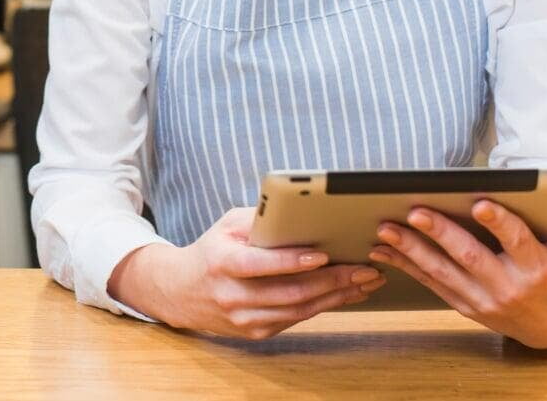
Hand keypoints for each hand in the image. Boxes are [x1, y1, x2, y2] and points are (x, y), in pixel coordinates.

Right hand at [108, 207, 384, 339]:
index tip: (322, 254)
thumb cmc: (212, 251)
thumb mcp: (227, 225)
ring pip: (299, 310)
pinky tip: (346, 293)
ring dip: (337, 296)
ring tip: (365, 281)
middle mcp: (233, 296)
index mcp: (223, 263)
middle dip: (332, 280)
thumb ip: (260, 220)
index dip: (292, 261)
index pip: (260, 265)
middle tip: (364, 268)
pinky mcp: (256, 332)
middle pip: (290, 292)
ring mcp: (244, 319)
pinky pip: (297, 320)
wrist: (181, 292)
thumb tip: (302, 214)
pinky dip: (325, 306)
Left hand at [369, 197, 546, 348]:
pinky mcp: (465, 306)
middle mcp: (507, 286)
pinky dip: (406, 267)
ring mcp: (483, 300)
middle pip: (470, 257)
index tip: (479, 203)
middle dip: (440, 233)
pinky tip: (384, 250)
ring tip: (386, 228)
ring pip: (442, 272)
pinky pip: (431, 284)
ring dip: (411, 250)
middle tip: (415, 211)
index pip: (516, 242)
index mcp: (536, 268)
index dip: (499, 223)